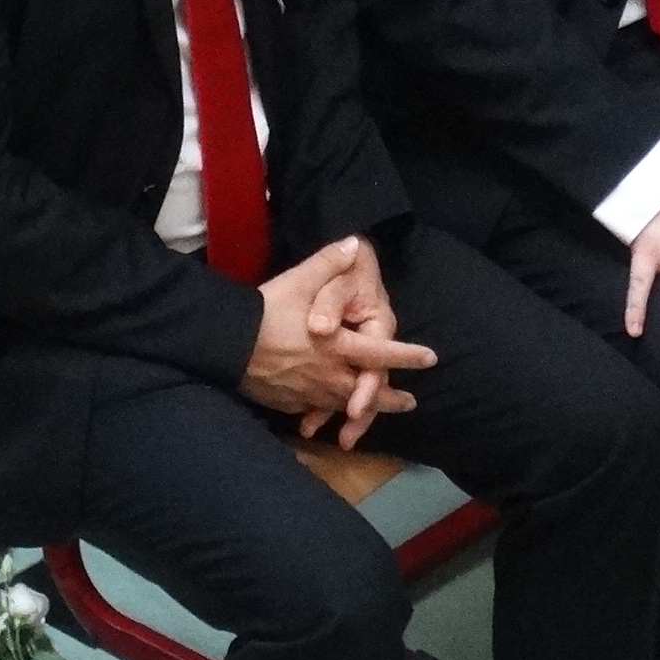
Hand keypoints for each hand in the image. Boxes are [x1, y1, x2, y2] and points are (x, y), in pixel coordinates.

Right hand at [240, 239, 431, 444]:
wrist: (228, 344)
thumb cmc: (268, 310)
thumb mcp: (299, 280)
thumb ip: (328, 262)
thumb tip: (354, 243)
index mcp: (338, 345)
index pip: (382, 352)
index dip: (407, 356)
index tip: (431, 359)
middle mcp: (330, 373)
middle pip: (368, 390)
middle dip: (392, 397)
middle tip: (411, 403)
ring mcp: (310, 392)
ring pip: (345, 405)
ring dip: (364, 411)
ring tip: (375, 415)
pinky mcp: (291, 402)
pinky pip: (316, 410)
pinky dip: (329, 413)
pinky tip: (332, 415)